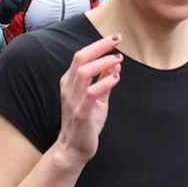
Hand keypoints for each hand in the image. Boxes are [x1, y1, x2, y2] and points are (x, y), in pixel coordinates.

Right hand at [0, 0, 34, 24]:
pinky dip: (15, 10)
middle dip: (24, 3)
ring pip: (20, 2)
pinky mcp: (5, 1)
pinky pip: (15, 7)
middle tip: (19, 4)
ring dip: (19, 7)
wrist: (4, 12)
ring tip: (15, 6)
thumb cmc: (15, 3)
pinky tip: (11, 8)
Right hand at [55, 33, 122, 165]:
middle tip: (117, 40)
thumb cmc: (85, 122)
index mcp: (70, 81)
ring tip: (118, 59)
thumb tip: (115, 62)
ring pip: (84, 72)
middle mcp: (69, 87)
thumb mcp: (98, 97)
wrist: (74, 148)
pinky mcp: (81, 112)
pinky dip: (104, 83)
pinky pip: (91, 93)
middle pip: (81, 58)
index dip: (98, 45)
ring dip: (103, 62)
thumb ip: (104, 80)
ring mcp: (73, 99)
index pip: (81, 56)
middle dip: (100, 46)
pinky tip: (116, 78)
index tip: (114, 38)